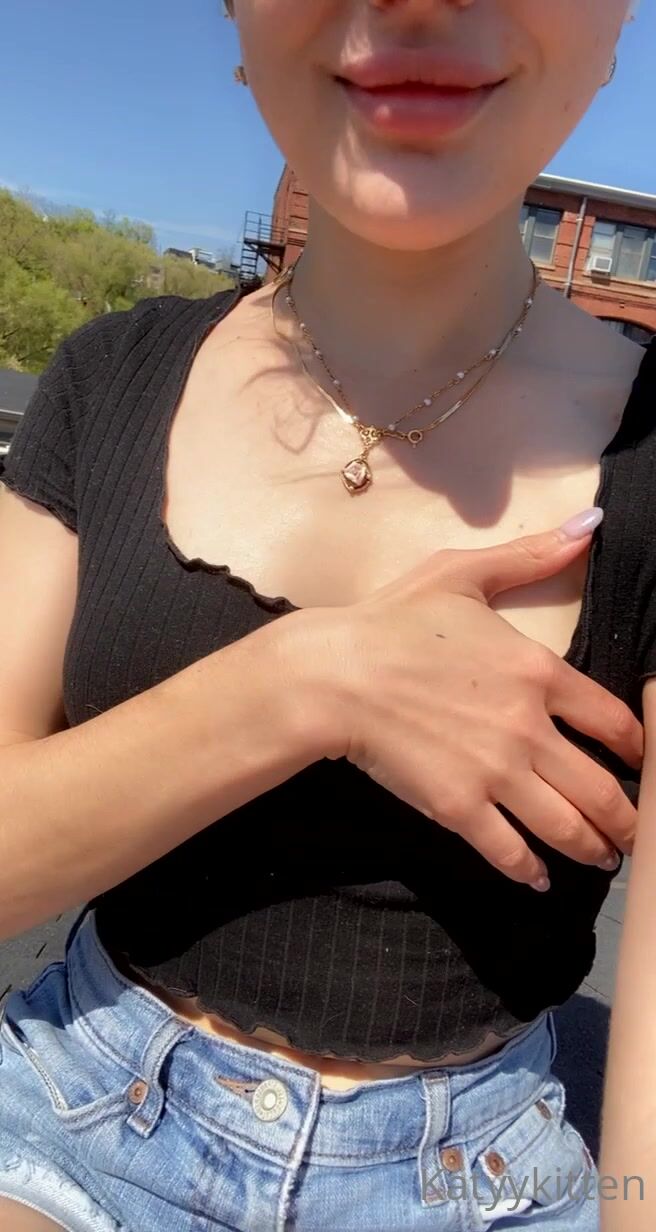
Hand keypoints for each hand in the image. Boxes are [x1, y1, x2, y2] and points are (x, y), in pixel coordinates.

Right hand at [296, 511, 641, 890]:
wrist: (333, 676)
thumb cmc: (392, 621)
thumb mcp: (462, 574)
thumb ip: (529, 559)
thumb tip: (589, 525)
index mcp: (538, 671)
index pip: (612, 720)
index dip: (636, 748)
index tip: (638, 762)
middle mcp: (529, 728)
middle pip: (602, 787)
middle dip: (627, 818)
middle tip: (635, 833)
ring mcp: (496, 773)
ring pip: (567, 826)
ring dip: (594, 848)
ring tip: (604, 859)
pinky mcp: (459, 808)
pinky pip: (510, 850)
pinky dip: (530, 870)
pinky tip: (538, 878)